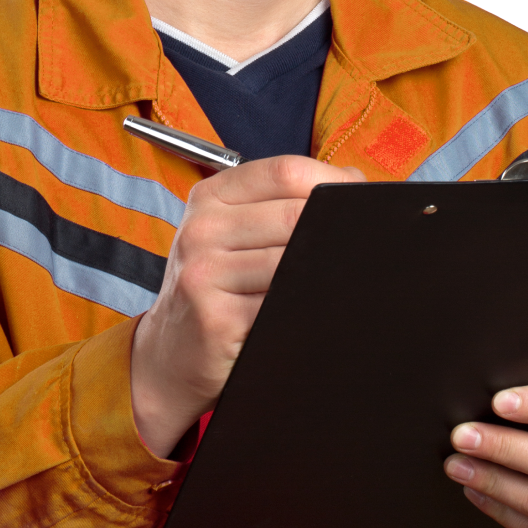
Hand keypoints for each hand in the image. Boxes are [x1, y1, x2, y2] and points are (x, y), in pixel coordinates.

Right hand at [131, 155, 363, 456]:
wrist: (167, 356)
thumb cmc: (215, 289)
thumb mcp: (231, 233)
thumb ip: (282, 203)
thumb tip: (353, 179)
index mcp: (210, 197)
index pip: (284, 171)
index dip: (331, 181)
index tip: (357, 199)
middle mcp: (201, 230)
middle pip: (294, 215)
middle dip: (337, 230)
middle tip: (360, 247)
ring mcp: (204, 274)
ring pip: (293, 261)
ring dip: (325, 273)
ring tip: (335, 282)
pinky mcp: (216, 320)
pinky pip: (282, 305)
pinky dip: (307, 307)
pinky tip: (310, 310)